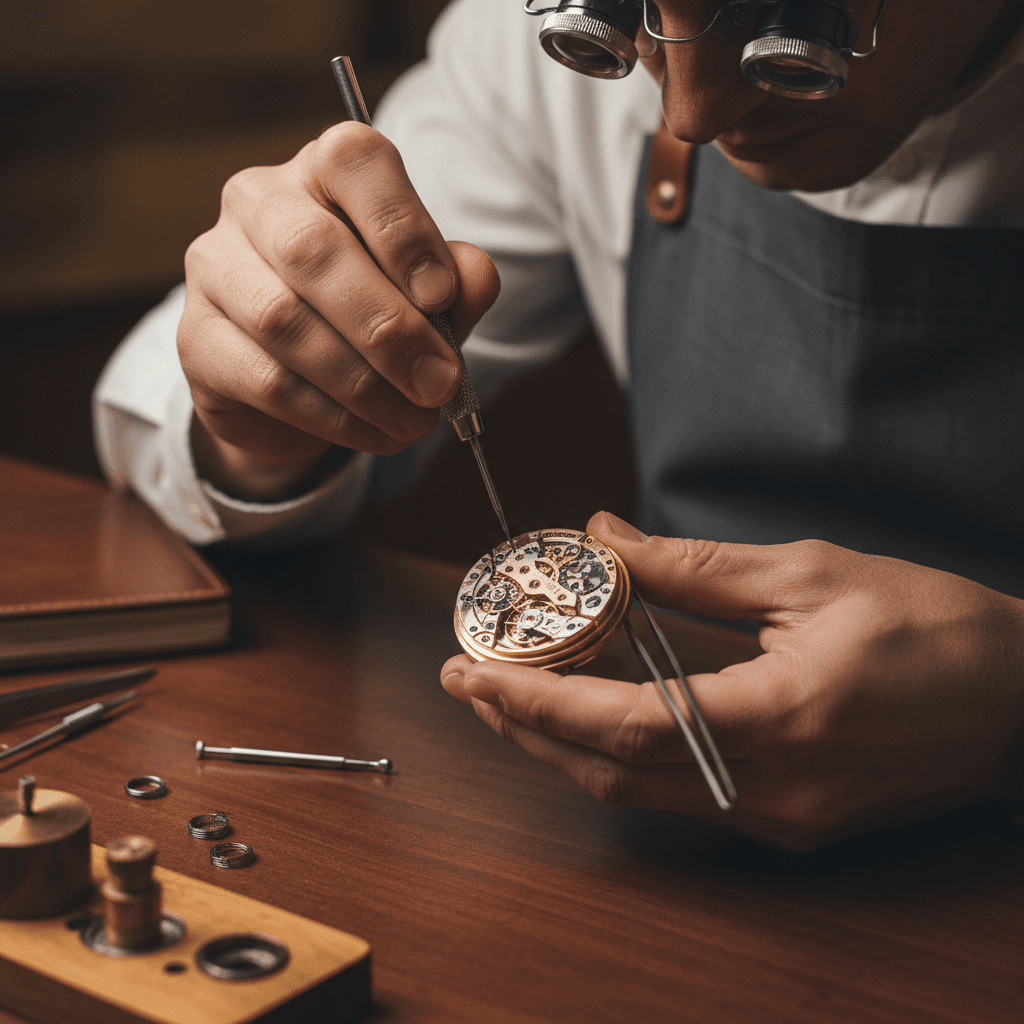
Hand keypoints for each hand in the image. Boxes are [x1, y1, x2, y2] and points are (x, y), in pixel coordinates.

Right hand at [178, 122, 500, 499]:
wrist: (301, 383)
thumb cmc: (372, 316)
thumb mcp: (429, 295)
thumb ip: (458, 281)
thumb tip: (473, 278)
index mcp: (324, 170)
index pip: (355, 161)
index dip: (403, 229)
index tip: (443, 297)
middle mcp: (258, 202)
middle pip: (313, 250)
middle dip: (388, 328)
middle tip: (438, 383)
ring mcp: (215, 267)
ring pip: (283, 322)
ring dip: (363, 383)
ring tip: (414, 420)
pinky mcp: (196, 339)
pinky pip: (265, 380)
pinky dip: (331, 415)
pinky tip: (373, 433)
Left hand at [441, 512, 1023, 849]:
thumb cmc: (934, 627)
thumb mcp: (808, 573)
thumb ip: (690, 564)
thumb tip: (603, 536)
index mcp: (778, 718)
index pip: (622, 723)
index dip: (536, 699)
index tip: (475, 670)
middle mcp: (770, 790)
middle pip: (612, 772)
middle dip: (528, 728)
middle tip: (470, 680)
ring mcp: (779, 819)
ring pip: (638, 792)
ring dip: (564, 746)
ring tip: (509, 696)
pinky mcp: (789, 820)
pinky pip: (678, 794)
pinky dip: (619, 757)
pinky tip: (588, 716)